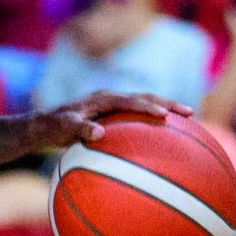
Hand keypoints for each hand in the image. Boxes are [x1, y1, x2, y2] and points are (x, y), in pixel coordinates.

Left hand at [28, 91, 177, 148]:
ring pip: (145, 104)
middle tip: (189, 112)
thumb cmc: (53, 127)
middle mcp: (112, 98)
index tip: (165, 116)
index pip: (130, 100)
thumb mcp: (62, 128)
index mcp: (102, 99)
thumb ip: (79, 128)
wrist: (45, 125)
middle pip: (146, 97)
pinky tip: (167, 137)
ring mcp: (115, 106)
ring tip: (189, 120)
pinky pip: (138, 116)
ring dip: (166, 109)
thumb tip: (98, 133)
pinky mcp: (115, 115)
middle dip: (168, 104)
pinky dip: (153, 121)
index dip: (148, 107)